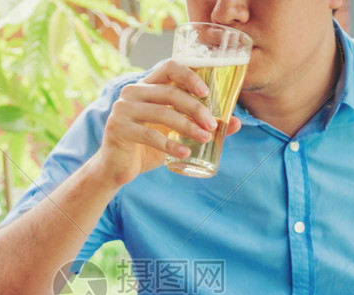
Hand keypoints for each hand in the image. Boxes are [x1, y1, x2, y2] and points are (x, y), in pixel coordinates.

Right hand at [89, 59, 240, 186]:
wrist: (117, 168)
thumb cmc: (148, 148)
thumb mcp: (176, 134)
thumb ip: (201, 125)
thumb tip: (236, 123)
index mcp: (147, 86)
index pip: (169, 67)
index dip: (189, 75)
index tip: (207, 92)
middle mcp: (132, 92)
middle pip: (170, 92)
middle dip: (196, 107)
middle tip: (212, 124)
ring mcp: (122, 109)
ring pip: (162, 113)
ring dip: (187, 126)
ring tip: (205, 139)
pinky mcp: (118, 128)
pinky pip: (149, 134)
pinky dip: (170, 144)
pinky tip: (185, 153)